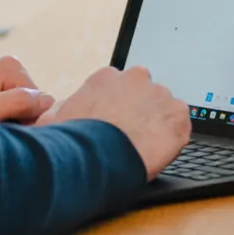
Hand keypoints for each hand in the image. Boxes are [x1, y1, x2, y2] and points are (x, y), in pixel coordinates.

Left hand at [0, 55, 51, 124]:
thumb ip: (15, 103)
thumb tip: (48, 101)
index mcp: (11, 66)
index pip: (42, 103)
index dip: (26, 123)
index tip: (0, 130)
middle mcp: (9, 67)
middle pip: (33, 106)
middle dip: (16, 123)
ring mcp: (1, 78)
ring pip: (22, 112)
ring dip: (6, 125)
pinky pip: (10, 112)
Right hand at [42, 64, 191, 176]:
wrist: (97, 158)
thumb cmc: (72, 141)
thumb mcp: (52, 118)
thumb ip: (63, 107)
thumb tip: (62, 109)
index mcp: (108, 77)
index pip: (120, 88)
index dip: (119, 109)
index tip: (116, 123)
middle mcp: (137, 78)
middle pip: (144, 95)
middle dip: (140, 112)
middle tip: (131, 135)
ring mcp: (160, 94)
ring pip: (163, 109)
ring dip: (157, 124)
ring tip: (144, 147)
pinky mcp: (178, 114)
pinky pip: (181, 124)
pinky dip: (173, 136)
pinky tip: (160, 150)